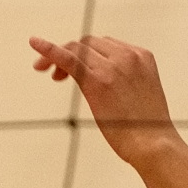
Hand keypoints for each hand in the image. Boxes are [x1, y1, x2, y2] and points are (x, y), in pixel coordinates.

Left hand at [30, 31, 181, 162]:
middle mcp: (127, 55)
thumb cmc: (147, 129)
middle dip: (70, 54)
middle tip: (57, 77)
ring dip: (58, 57)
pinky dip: (49, 49)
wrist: (153, 144)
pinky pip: (68, 58)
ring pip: (77, 48)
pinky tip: (34, 43)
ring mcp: (112, 66)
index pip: (106, 45)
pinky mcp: (97, 80)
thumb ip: (125, 82)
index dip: (87, 55)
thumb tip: (107, 88)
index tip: (73, 71)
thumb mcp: (141, 94)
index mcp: (142, 55)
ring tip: (46, 72)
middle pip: (89, 43)